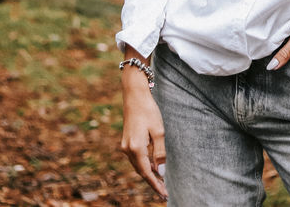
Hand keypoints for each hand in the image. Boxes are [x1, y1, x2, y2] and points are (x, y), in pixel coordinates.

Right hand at [119, 67, 166, 199]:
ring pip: (138, 165)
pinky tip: (153, 166)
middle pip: (141, 171)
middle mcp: (127, 149)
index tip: (164, 194)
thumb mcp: (159, 131)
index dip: (155, 184)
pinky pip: (136, 158)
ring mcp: (125, 145)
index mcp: (136, 148)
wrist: (134, 95)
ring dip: (148, 174)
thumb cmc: (148, 111)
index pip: (146, 173)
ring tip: (161, 182)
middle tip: (164, 192)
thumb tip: (161, 171)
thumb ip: (160, 153)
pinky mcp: (127, 141)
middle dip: (152, 182)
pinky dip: (145, 164)